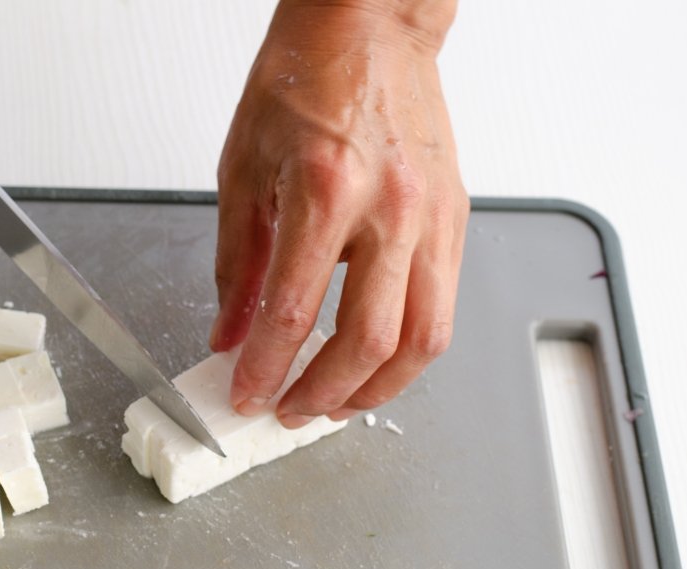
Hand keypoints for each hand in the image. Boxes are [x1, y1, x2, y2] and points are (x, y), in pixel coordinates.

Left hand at [211, 0, 467, 427]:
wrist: (372, 24)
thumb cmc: (306, 76)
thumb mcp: (244, 168)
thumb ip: (235, 263)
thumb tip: (229, 332)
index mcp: (325, 189)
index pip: (292, 312)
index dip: (266, 369)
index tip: (248, 397)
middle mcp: (390, 208)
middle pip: (370, 342)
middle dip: (324, 395)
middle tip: (290, 411)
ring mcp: (434, 216)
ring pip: (425, 338)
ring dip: (378, 388)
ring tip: (336, 402)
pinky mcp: (457, 219)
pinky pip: (442, 306)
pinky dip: (408, 348)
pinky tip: (374, 357)